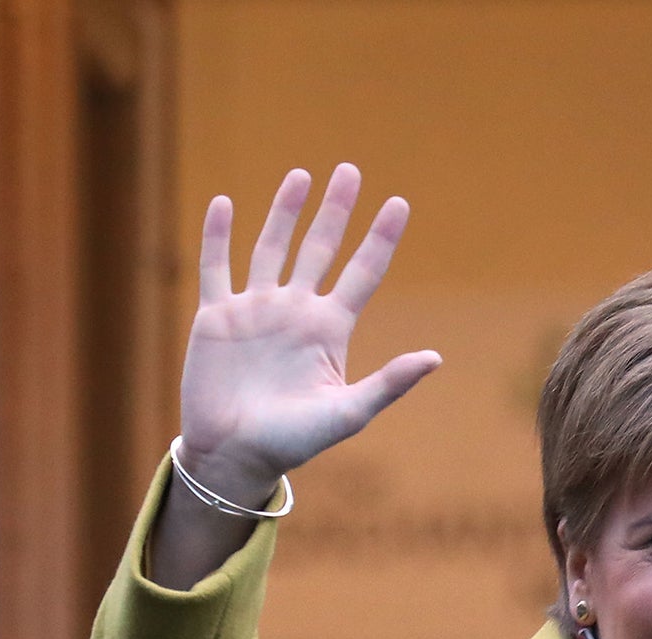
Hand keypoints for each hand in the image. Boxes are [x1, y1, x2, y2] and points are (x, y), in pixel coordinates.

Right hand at [178, 163, 439, 504]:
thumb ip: (389, 383)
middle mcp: (295, 311)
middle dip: (335, 210)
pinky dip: (218, 235)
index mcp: (330, 329)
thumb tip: (436, 358)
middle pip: (320, 248)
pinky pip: (216, 267)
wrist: (235, 455)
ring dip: (285, 212)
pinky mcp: (215, 317)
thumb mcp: (348, 412)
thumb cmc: (294, 442)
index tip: (400, 203)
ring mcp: (255, 310)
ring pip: (271, 247)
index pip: (363, 272)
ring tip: (301, 175)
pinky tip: (225, 202)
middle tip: (350, 169)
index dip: (380, 238)